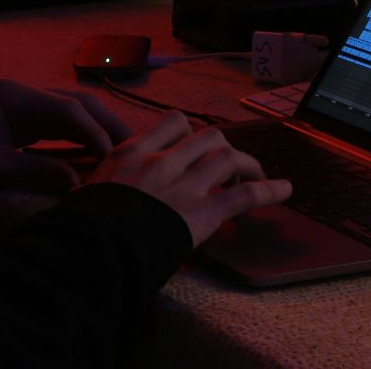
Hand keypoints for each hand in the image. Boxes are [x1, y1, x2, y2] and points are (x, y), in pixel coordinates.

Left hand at [0, 78, 131, 196]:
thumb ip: (39, 172)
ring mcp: (20, 105)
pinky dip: (78, 138)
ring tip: (124, 154)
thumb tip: (81, 182)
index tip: (117, 160)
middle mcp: (21, 94)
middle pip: (76, 104)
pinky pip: (57, 125)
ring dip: (96, 131)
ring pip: (70, 112)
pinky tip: (96, 156)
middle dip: (107, 125)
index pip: (69, 111)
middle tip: (136, 150)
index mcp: (14, 98)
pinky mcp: (17, 120)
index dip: (97, 135)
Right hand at [85, 110, 292, 246]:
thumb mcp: (86, 192)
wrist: (93, 247)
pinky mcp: (204, 212)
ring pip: (228, 156)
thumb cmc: (84, 225)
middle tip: (225, 165)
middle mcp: (163, 161)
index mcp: (133, 153)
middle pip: (207, 135)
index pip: (172, 123)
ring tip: (255, 174)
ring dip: (246, 163)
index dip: (190, 131)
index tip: (194, 143)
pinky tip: (286, 190)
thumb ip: (102, 182)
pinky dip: (269, 189)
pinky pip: (245, 194)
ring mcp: (186, 185)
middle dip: (222, 147)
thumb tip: (87, 191)